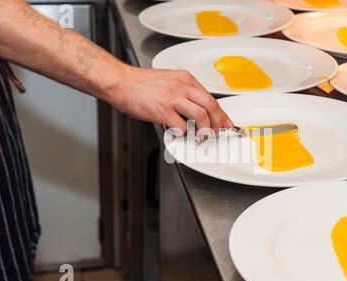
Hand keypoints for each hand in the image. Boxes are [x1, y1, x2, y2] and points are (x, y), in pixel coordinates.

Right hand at [108, 65, 233, 132]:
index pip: (211, 97)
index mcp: (185, 79)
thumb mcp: (169, 80)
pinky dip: (183, 133)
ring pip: (201, 116)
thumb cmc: (141, 83)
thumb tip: (197, 108)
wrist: (120, 82)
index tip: (226, 122)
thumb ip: (184, 92)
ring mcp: (173, 99)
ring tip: (202, 135)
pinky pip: (181, 126)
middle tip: (216, 132)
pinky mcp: (162, 111)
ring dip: (205, 130)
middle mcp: (182, 87)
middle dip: (218, 122)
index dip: (221, 113)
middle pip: (211, 106)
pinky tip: (179, 132)